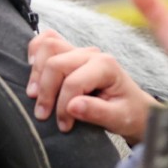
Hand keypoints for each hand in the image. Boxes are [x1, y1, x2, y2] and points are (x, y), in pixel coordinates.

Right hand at [27, 29, 155, 144]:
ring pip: (48, 45)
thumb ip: (97, 112)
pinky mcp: (70, 54)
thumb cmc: (128, 113)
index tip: (64, 126)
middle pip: (55, 62)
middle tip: (43, 114)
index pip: (73, 82)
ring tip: (34, 95)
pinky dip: (35, 53)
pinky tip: (34, 71)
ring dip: (37, 71)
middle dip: (45, 90)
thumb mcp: (119, 118)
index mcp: (105, 66)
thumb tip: (72, 106)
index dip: (63, 106)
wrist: (133, 108)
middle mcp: (91, 54)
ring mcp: (79, 51)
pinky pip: (46, 41)